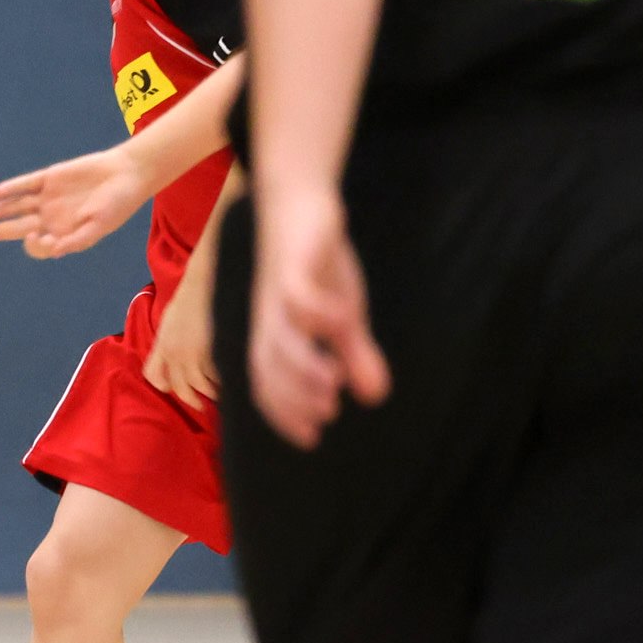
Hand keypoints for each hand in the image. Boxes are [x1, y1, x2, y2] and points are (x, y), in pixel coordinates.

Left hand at [0, 143, 148, 259]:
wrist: (127, 173)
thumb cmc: (118, 204)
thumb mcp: (100, 226)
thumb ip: (77, 240)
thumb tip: (55, 252)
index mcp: (63, 233)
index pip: (38, 245)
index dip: (34, 244)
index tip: (37, 237)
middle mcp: (51, 218)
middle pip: (19, 226)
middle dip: (0, 230)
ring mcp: (48, 198)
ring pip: (17, 206)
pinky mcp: (48, 178)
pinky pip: (25, 185)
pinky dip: (12, 188)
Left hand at [141, 264, 219, 414]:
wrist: (206, 283)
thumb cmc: (190, 299)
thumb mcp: (170, 321)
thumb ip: (169, 343)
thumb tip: (173, 360)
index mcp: (163, 346)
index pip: (154, 376)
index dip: (165, 386)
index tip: (177, 390)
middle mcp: (175, 353)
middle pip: (181, 389)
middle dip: (193, 400)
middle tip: (203, 406)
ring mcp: (194, 354)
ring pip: (202, 387)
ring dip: (213, 394)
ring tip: (222, 396)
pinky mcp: (212, 352)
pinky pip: (219, 376)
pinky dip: (226, 382)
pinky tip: (233, 382)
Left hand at [246, 185, 390, 447]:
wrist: (299, 203)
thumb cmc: (316, 265)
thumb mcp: (342, 314)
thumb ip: (353, 354)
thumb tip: (374, 396)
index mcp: (277, 332)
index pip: (270, 381)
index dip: (285, 411)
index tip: (308, 439)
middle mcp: (271, 316)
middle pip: (268, 363)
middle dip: (292, 394)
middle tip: (324, 413)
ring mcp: (280, 288)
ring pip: (280, 332)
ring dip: (303, 361)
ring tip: (333, 382)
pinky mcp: (294, 259)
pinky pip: (298, 288)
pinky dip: (318, 308)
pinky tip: (343, 321)